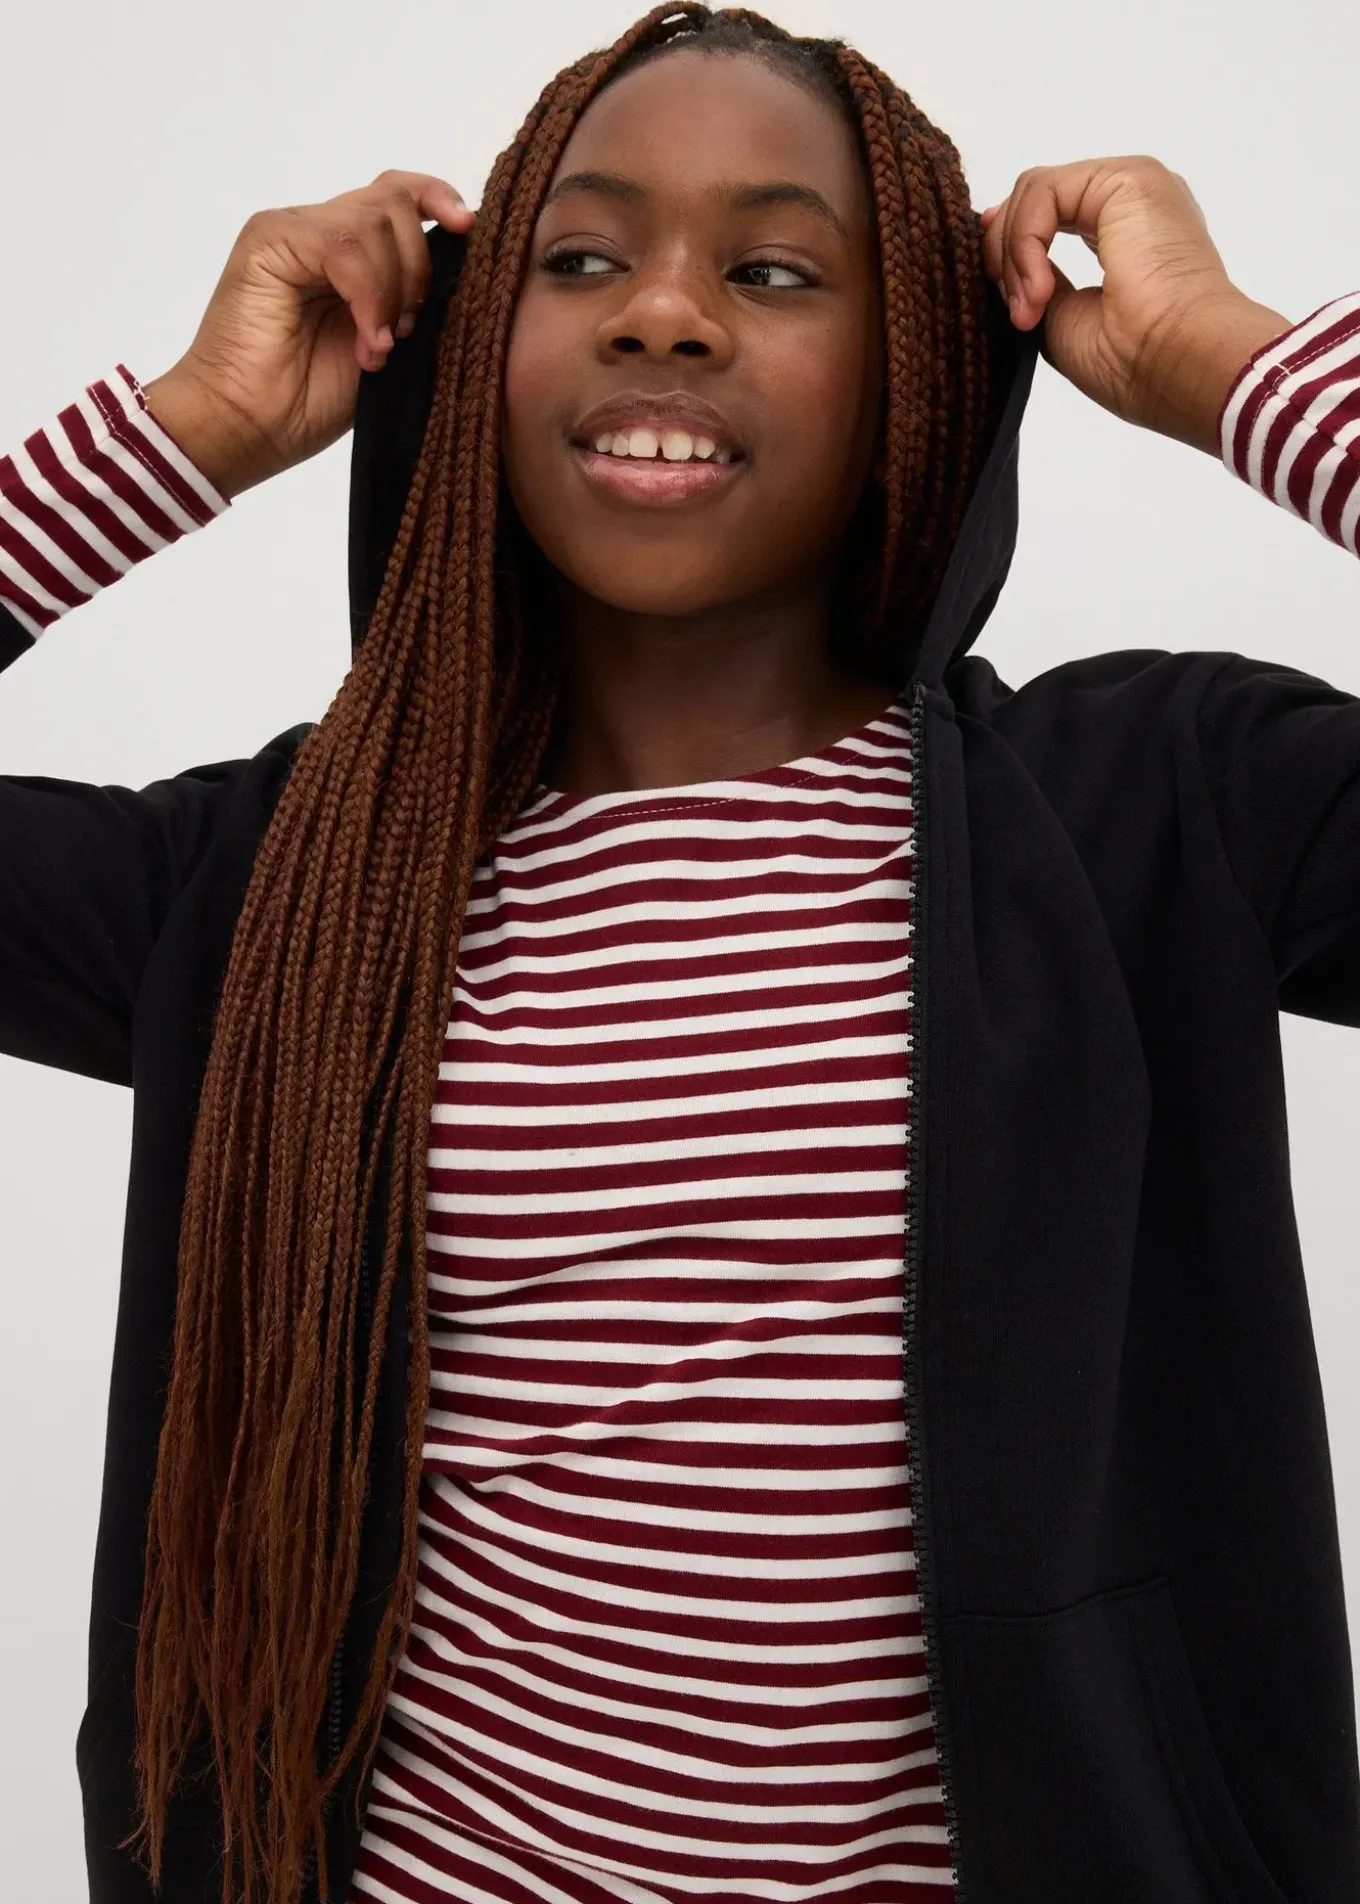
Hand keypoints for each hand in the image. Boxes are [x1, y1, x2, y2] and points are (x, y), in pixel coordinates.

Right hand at [142, 171, 474, 497]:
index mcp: (348, 250)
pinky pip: (342, 244)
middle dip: (418, 268)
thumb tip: (462, 269)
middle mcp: (319, 230)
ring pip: (373, 221)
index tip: (467, 229)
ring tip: (377, 346)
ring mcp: (291, 230)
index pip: (400, 194)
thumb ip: (412, 300)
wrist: (250, 428)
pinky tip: (367, 341)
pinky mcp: (268, 240)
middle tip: (404, 330)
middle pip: (394, 200)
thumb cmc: (310, 400)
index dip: (439, 200)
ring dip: (391, 290)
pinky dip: (367, 294)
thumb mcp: (386, 344)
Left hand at [980, 156, 1290, 454]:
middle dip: (1006, 256)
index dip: (1010, 250)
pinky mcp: (1127, 179)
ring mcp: (1132, 185)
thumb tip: (1002, 262)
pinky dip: (1025, 243)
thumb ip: (1035, 282)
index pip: (1049, 217)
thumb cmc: (1136, 362)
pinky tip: (1040, 290)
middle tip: (1018, 314)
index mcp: (1128, 233)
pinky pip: (1043, 191)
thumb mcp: (1062, 320)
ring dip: (1014, 257)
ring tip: (1030, 311)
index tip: (1009, 304)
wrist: (1179, 365)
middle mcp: (1133, 203)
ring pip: (1033, 193)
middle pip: (1037, 199)